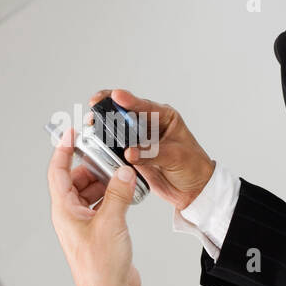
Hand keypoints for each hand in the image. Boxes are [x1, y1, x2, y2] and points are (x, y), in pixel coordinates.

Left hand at [47, 124, 140, 285]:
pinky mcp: (99, 232)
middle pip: (77, 180)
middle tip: (110, 156)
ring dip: (106, 182)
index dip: (63, 150)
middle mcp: (71, 216)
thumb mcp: (111, 222)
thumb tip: (123, 171)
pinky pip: (103, 206)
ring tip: (122, 174)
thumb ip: (118, 193)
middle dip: (94, 166)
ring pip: (92, 193)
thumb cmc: (101, 266)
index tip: (72, 133)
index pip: (58, 172)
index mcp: (64, 211)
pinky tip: (128, 193)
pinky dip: (114, 196)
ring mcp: (85, 225)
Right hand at [87, 87, 214, 211]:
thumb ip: (151, 153)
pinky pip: (116, 147)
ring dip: (104, 126)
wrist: (193, 190)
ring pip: (118, 129)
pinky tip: (96, 142)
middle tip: (95, 106)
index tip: (116, 95)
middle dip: (108, 108)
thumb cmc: (193, 167)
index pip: (144, 106)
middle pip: (126, 112)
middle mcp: (150, 125)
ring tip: (92, 124)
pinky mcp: (132, 155)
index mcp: (164, 117)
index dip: (129, 100)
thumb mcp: (175, 157)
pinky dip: (105, 145)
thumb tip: (129, 152)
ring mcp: (139, 140)